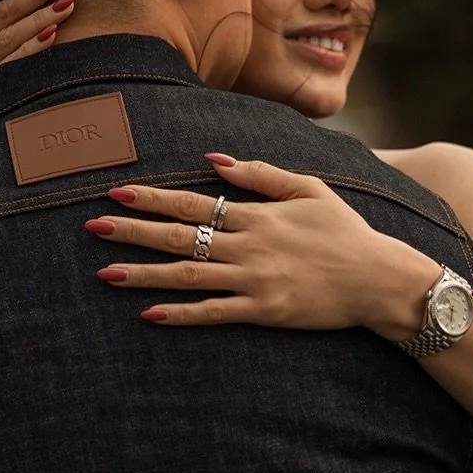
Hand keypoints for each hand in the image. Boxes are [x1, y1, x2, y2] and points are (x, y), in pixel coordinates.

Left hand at [85, 155, 438, 337]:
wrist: (380, 280)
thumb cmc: (344, 231)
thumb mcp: (308, 188)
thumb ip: (259, 173)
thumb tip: (213, 158)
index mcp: (256, 214)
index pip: (192, 201)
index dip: (151, 197)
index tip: (115, 191)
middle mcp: (248, 245)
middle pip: (179, 236)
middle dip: (133, 231)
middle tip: (93, 227)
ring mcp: (254, 281)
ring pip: (188, 276)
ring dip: (144, 274)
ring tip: (104, 272)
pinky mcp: (264, 312)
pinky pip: (214, 313)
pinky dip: (181, 313)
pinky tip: (149, 313)